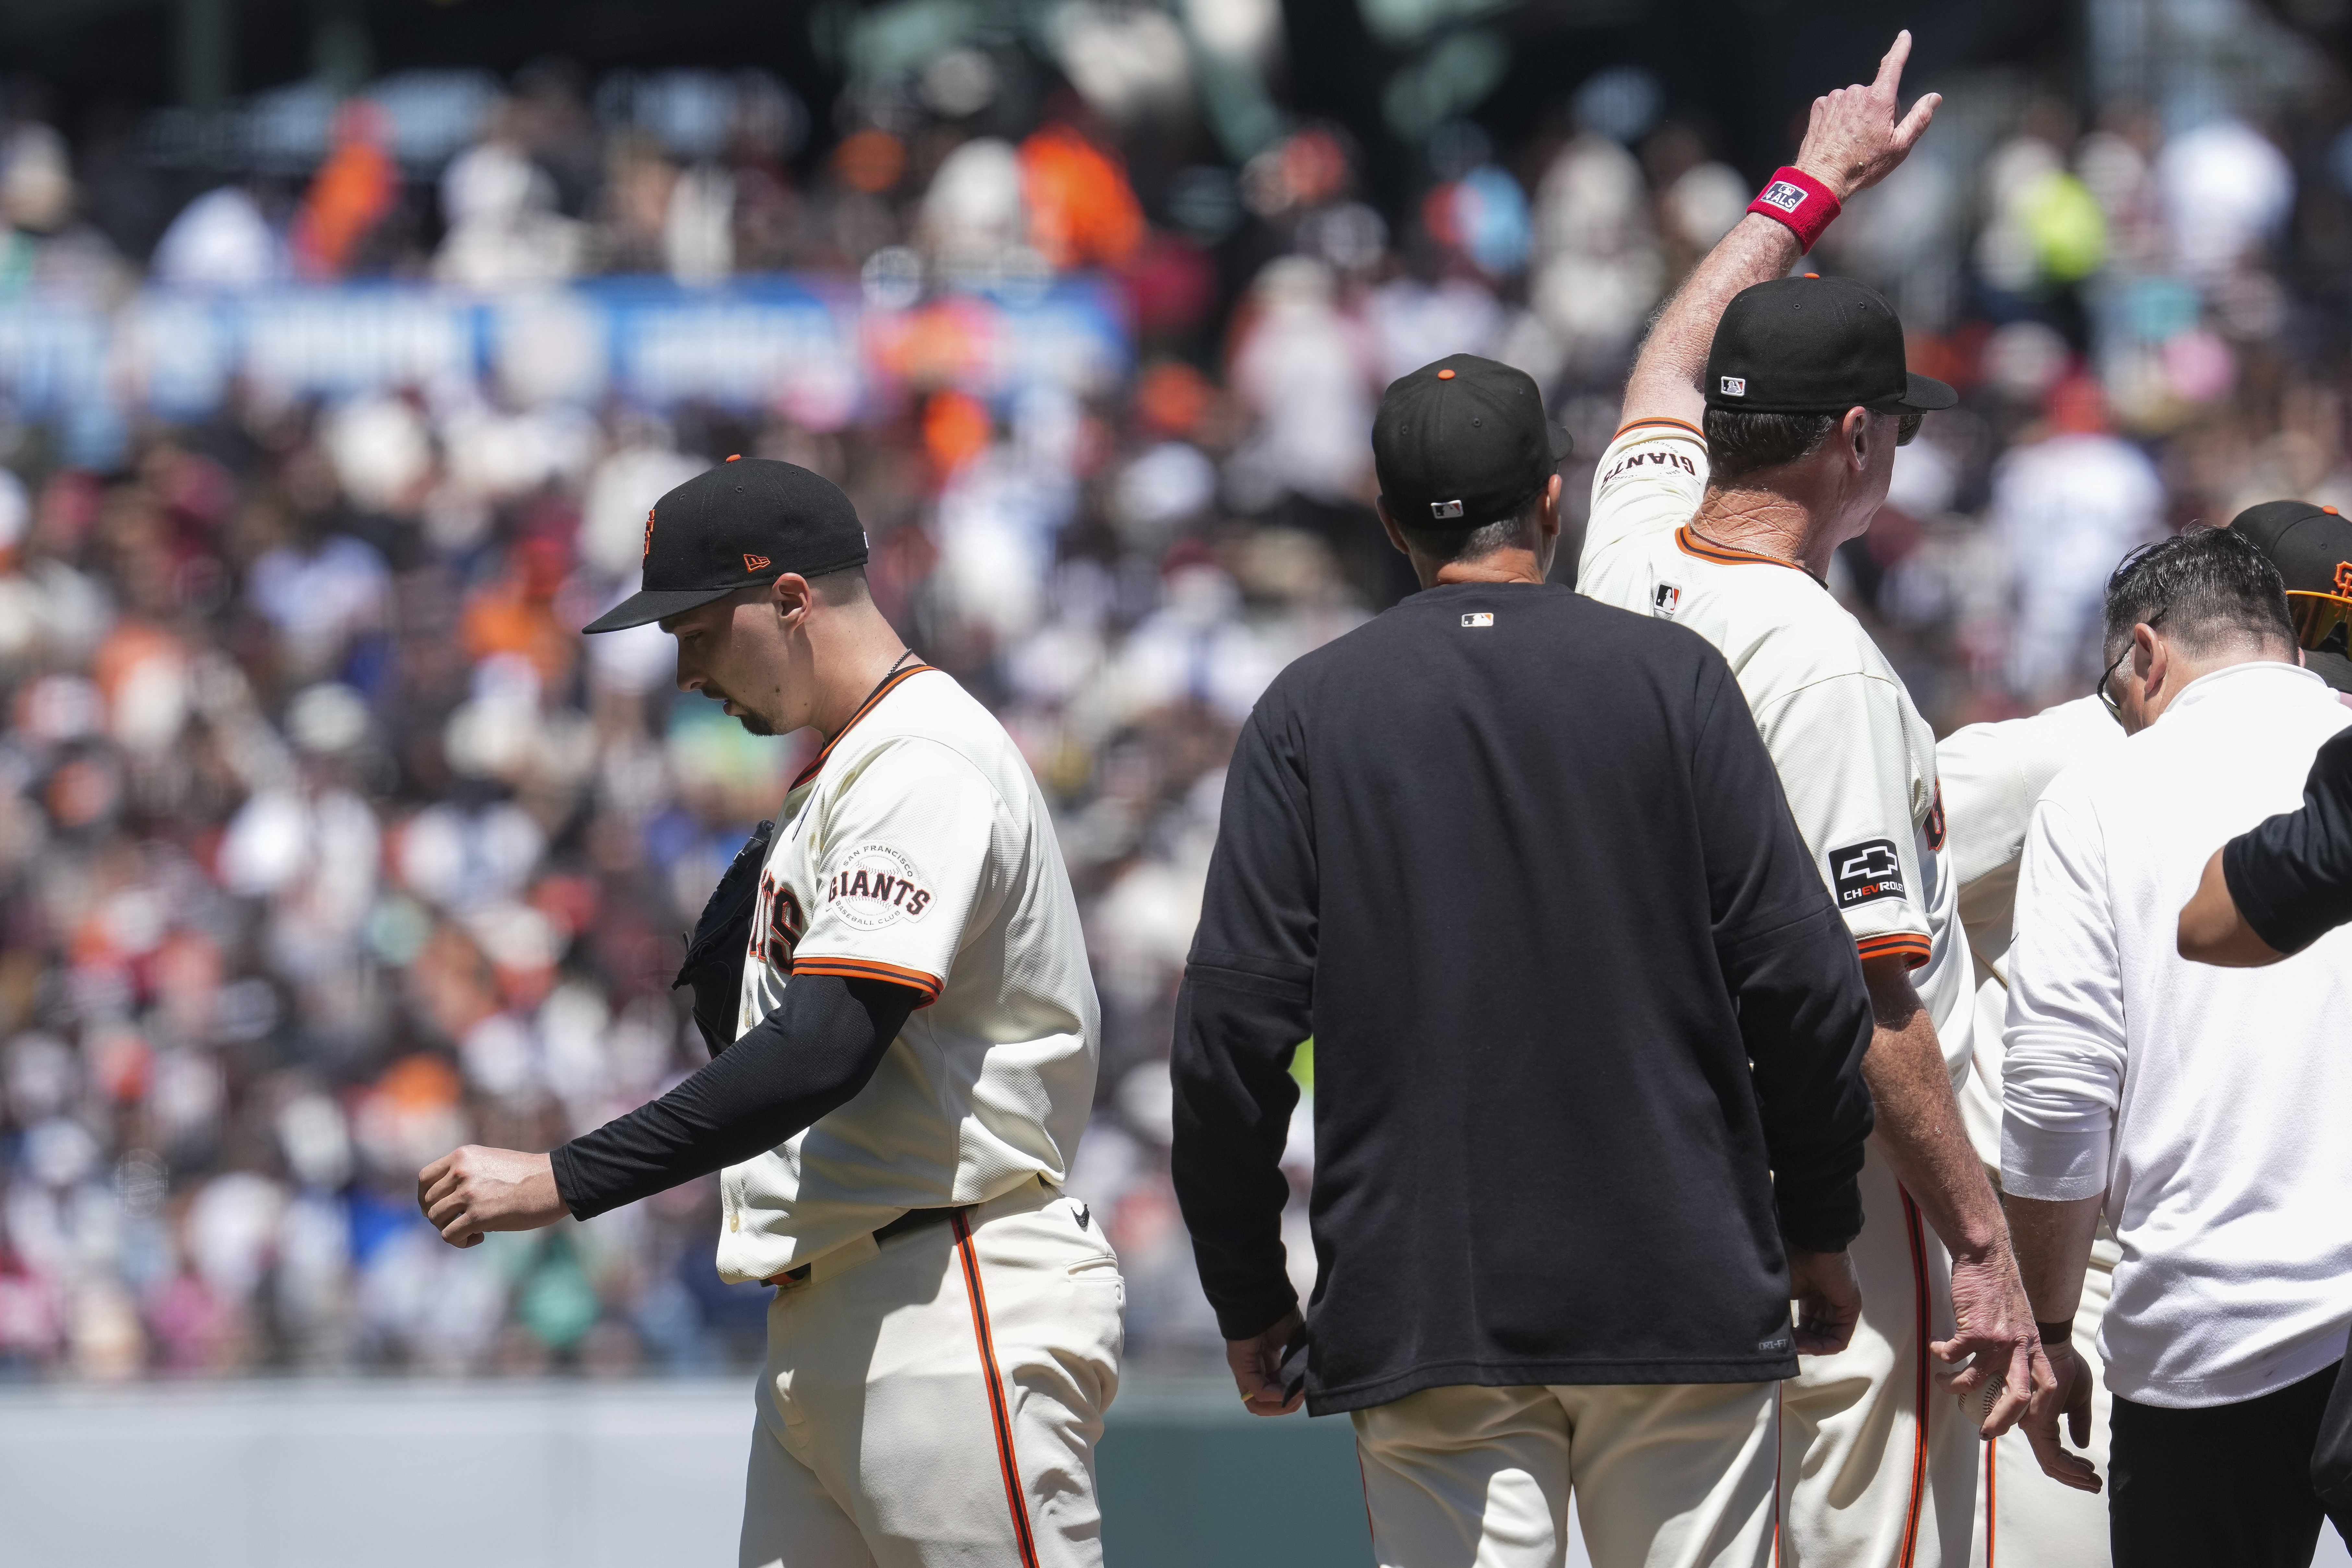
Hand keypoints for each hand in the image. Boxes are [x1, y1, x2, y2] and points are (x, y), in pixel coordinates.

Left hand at [417, 1146, 569, 1247]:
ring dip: (451, 1229)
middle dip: (441, 1217)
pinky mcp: (478, 1215)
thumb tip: (447, 1198)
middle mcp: (461, 1171)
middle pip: (429, 1202)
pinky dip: (460, 1241)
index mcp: (463, 1156)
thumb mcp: (491, 1163)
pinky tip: (480, 1237)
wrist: (556, 1182)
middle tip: (462, 1222)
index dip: (426, 1197)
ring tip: (474, 1230)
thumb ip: (467, 1173)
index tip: (439, 1207)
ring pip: (436, 1219)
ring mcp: (468, 1192)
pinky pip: (449, 1235)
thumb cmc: (530, 1176)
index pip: (424, 1178)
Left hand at [1225, 1307, 1305, 1416]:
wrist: (1261, 1294)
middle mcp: (1253, 1370)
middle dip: (1286, 1406)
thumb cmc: (1277, 1311)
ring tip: (1296, 1399)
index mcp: (1265, 1363)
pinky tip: (1290, 1391)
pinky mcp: (1241, 1366)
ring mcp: (1244, 1370)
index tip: (1307, 1390)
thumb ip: (1300, 1360)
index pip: (1275, 1392)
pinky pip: (1258, 1390)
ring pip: (1256, 1405)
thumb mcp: (1294, 1339)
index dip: (1291, 1397)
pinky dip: (1276, 1396)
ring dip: (1279, 1407)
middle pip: (1264, 1404)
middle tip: (1303, 1398)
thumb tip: (1310, 1381)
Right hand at [1787, 1245, 1861, 1354]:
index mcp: (1812, 1300)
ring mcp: (1840, 1310)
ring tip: (1797, 1347)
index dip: (1793, 1338)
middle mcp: (1827, 1307)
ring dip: (1811, 1347)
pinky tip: (1809, 1347)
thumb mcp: (1784, 1293)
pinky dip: (1825, 1347)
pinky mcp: (1850, 1311)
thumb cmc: (1795, 1264)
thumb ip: (1782, 1314)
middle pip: (1816, 1336)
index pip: (1806, 1328)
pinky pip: (1840, 1339)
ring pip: (1828, 1340)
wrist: (1813, 1247)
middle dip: (1801, 1345)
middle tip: (1787, 1346)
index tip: (1778, 1341)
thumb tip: (1772, 1337)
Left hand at [1792, 30, 1940, 200]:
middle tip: (1870, 139)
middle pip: (1875, 94)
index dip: (1900, 49)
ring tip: (1851, 142)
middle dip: (1877, 111)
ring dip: (1856, 116)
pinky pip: (1836, 107)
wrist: (1822, 179)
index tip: (1904, 36)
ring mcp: (1835, 98)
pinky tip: (1837, 137)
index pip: (1893, 66)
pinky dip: (1838, 119)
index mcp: (1878, 99)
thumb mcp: (1899, 147)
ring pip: (1854, 102)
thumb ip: (1919, 119)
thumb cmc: (1863, 166)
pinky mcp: (1819, 106)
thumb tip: (1934, 98)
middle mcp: (1855, 93)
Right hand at [1933, 1245, 2051, 1437]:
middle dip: (2001, 1421)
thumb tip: (2004, 1368)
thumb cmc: (2000, 1287)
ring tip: (1942, 1383)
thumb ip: (2017, 1344)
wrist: (1987, 1255)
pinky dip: (1940, 1355)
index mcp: (2033, 1345)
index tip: (2021, 1424)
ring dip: (1954, 1387)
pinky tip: (1933, 1347)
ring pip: (1976, 1380)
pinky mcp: (1973, 1329)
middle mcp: (2020, 1346)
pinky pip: (1952, 1355)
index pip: (2048, 1387)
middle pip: (2019, 1397)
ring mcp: (1997, 1339)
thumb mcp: (2020, 1319)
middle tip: (1984, 1433)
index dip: (2038, 1411)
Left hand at [2020, 1339, 2102, 1492]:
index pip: (2052, 1456)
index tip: (2092, 1476)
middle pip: (2050, 1463)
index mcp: (2039, 1421)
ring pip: (2049, 1461)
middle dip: (2073, 1478)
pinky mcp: (2037, 1420)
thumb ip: (2078, 1421)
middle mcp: (2031, 1425)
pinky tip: (2086, 1467)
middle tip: (2094, 1484)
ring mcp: (2032, 1423)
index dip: (2072, 1471)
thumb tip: (2080, 1445)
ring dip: (2074, 1475)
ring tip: (2093, 1479)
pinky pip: (2051, 1451)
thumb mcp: (2077, 1398)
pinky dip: (2069, 1465)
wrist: (2057, 1344)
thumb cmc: (2065, 1365)